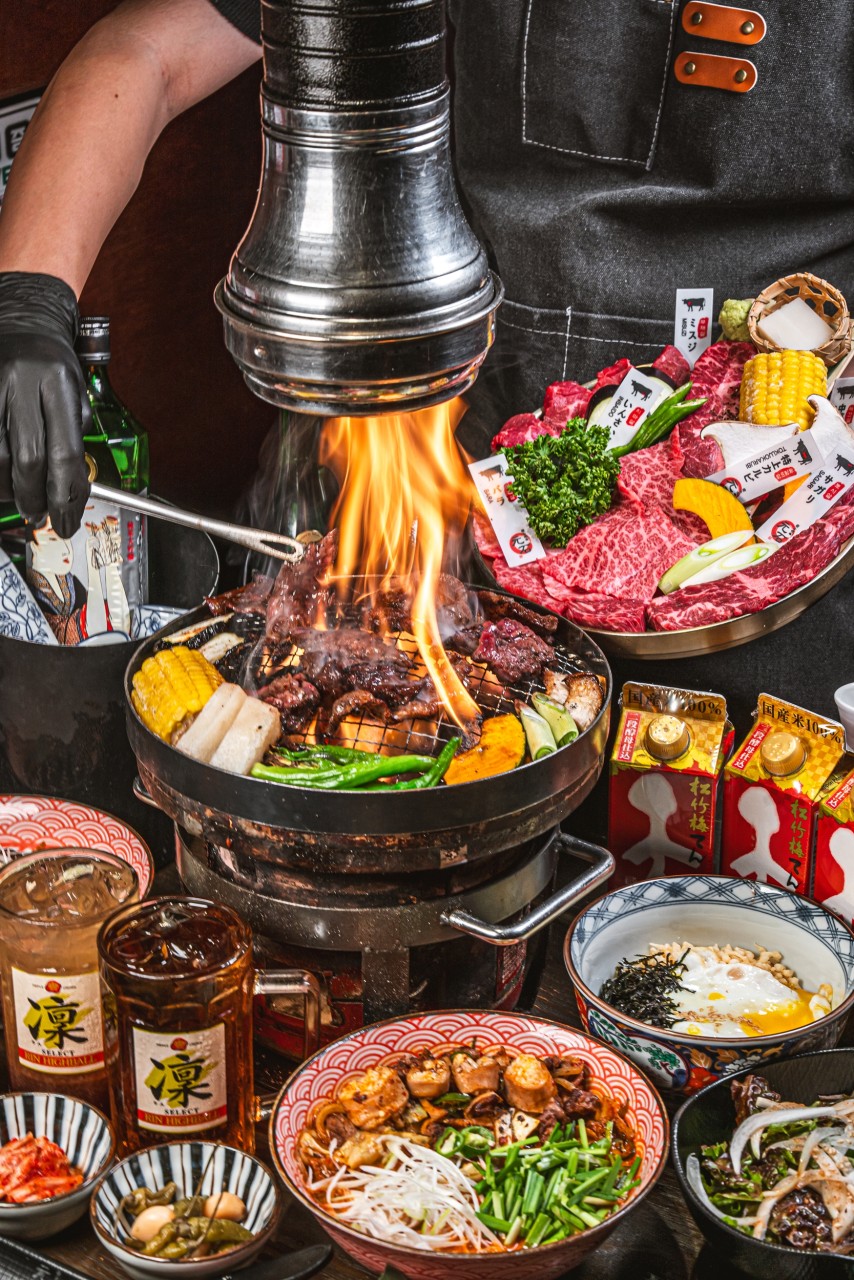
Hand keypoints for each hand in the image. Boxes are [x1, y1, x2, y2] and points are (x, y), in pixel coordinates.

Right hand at [0, 272, 90, 536]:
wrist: (20, 319)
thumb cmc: (51, 360)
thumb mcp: (76, 388)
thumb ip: (74, 431)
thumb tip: (74, 483)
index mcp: (56, 383)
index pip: (65, 452)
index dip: (67, 494)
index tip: (68, 518)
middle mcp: (22, 383)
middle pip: (27, 460)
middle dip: (35, 498)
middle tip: (41, 517)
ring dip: (8, 491)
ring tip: (19, 502)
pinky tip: (2, 481)